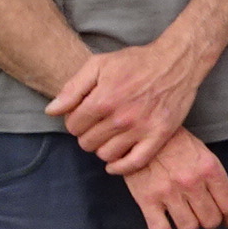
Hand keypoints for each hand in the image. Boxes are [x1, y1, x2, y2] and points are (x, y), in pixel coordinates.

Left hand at [48, 38, 205, 174]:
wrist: (176, 62)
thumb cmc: (136, 61)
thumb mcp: (99, 64)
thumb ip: (72, 88)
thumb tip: (51, 111)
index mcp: (103, 100)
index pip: (73, 126)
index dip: (74, 120)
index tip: (84, 115)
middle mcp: (121, 118)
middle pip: (87, 143)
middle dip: (87, 134)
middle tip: (97, 125)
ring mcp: (141, 129)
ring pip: (106, 155)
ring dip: (102, 147)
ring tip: (109, 136)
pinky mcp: (159, 136)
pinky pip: (134, 163)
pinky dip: (120, 167)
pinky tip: (115, 161)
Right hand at [122, 129, 227, 228]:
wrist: (142, 132)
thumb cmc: (177, 144)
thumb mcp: (205, 156)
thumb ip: (221, 182)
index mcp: (210, 169)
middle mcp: (191, 182)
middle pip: (211, 220)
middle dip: (211, 221)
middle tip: (205, 214)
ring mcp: (168, 192)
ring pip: (189, 227)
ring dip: (191, 226)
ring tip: (188, 218)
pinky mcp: (146, 200)